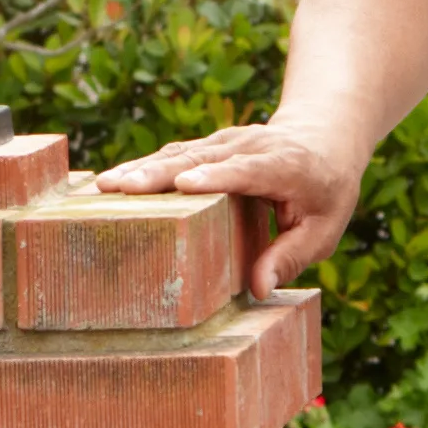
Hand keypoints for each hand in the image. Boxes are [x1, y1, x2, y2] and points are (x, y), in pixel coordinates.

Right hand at [95, 113, 370, 285]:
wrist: (324, 138)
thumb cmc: (326, 192)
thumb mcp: (324, 228)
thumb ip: (291, 256)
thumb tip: (258, 289)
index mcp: (285, 166)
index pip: (248, 170)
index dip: (217, 176)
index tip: (185, 185)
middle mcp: (250, 146)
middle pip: (200, 158)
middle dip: (158, 174)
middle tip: (118, 188)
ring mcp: (226, 141)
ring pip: (180, 153)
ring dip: (140, 168)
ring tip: (101, 186)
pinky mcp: (209, 145)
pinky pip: (174, 155)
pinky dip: (142, 166)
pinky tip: (110, 182)